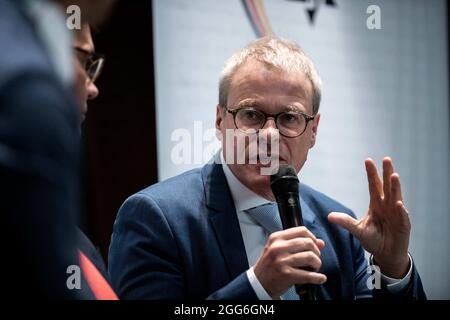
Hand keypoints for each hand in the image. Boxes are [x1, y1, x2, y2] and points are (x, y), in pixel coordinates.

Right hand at [253, 226, 326, 298]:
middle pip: (307, 243)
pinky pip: (308, 275)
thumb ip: (299, 243)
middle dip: (316, 252)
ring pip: (310, 257)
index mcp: (276, 238)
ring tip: (314, 268)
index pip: (301, 230)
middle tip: (314, 258)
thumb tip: (321, 243)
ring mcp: (281, 261)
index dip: (312, 237)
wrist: (259, 282)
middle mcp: (278, 247)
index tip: (314, 245)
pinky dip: (317, 277)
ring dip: (317, 264)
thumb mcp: (279, 249)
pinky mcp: (286, 274)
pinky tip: (320, 278)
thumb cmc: (270, 264)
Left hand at [328, 157, 410, 277]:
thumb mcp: (358, 230)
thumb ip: (345, 222)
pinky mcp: (403, 225)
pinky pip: (402, 216)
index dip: (371, 173)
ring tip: (394, 175)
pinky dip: (400, 210)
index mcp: (376, 204)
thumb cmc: (374, 239)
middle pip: (387, 186)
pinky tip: (398, 203)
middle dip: (387, 173)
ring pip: (396, 197)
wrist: (386, 254)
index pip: (374, 185)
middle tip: (386, 159)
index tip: (368, 160)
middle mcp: (387, 205)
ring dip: (395, 186)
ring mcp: (396, 214)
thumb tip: (329, 216)